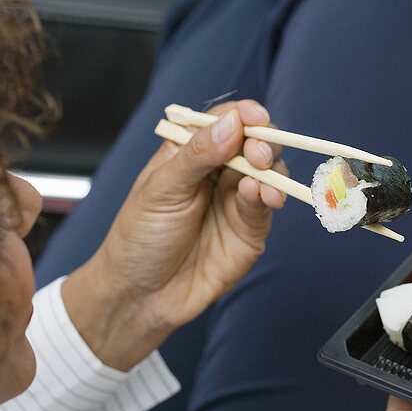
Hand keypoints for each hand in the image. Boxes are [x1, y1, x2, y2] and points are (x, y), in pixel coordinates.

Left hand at [62, 99, 288, 368]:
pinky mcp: (249, 232)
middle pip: (252, 143)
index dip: (242, 116)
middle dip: (262, 141)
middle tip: (258, 151)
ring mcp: (235, 202)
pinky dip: (270, 196)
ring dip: (271, 169)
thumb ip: (197, 156)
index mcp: (189, 154)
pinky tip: (263, 196)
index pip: (223, 122)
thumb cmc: (140, 238)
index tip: (255, 117)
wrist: (142, 294)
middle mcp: (217, 174)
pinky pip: (266, 206)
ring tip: (260, 174)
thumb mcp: (161, 189)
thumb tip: (232, 123)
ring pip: (267, 173)